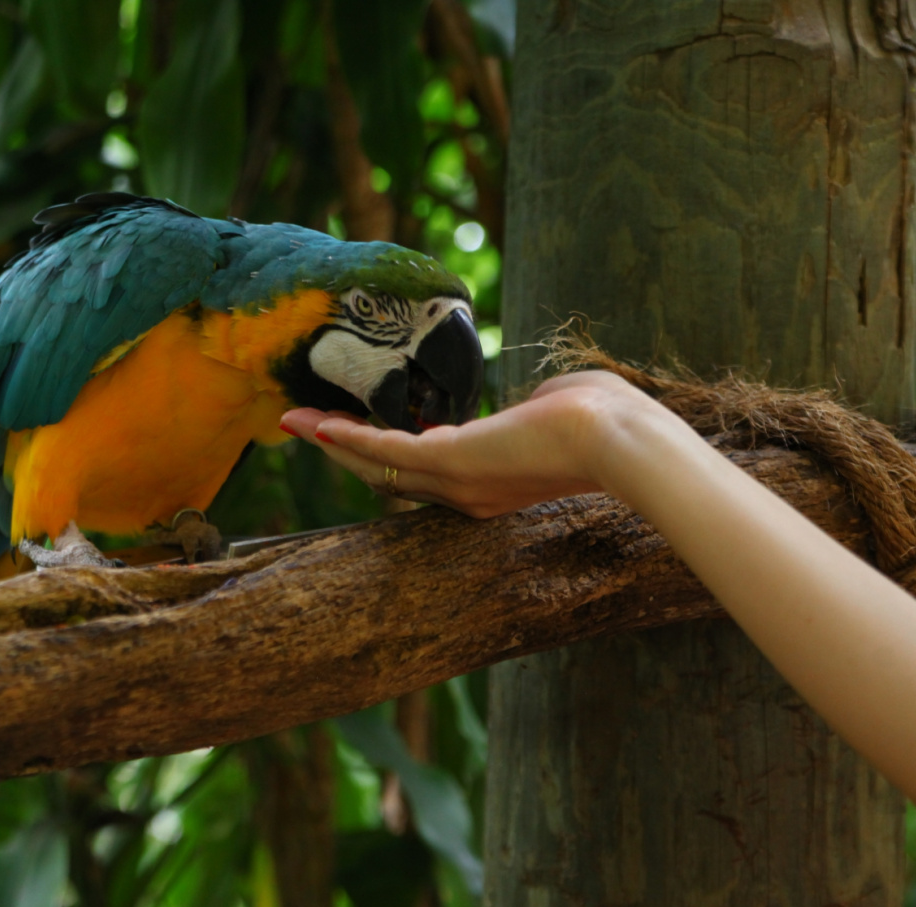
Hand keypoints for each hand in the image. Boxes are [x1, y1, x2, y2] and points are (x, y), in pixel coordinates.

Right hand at [281, 370, 659, 517]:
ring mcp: (457, 481)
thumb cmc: (605, 418)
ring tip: (294, 421)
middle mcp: (466, 493)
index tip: (357, 436)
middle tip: (304, 427)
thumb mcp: (555, 408)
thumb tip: (524, 405)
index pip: (425, 472)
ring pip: (379, 463)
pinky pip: (386, 448)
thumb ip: (529, 410)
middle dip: (343, 450)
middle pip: (388, 474)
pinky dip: (349, 437)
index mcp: (491, 484)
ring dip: (333, 441)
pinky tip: (319, 423)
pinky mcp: (452, 460)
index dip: (385, 453)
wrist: (621, 439)